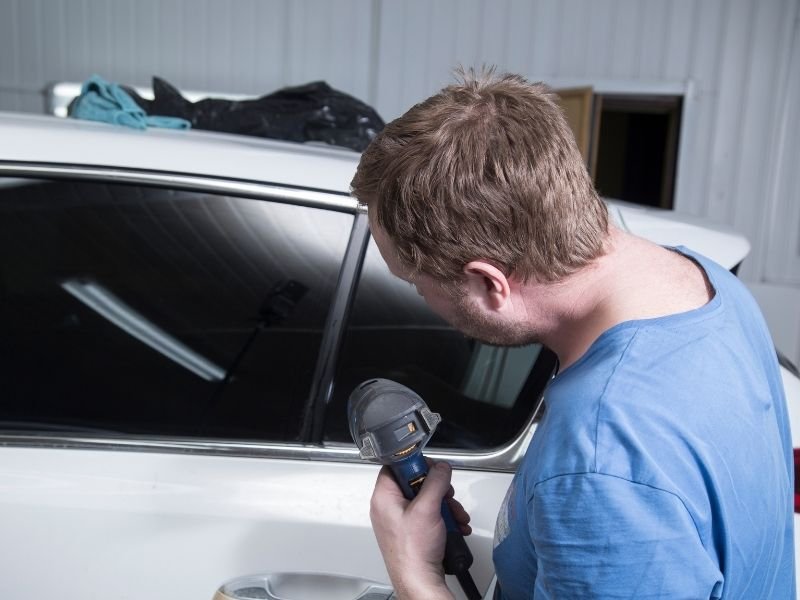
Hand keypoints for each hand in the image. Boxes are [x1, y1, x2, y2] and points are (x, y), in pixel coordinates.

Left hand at [370, 460, 470, 599]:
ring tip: (455, 515)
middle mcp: (389, 507)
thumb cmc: (413, 552)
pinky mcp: (412, 531)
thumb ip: (435, 482)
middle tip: (446, 495)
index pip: (395, 465)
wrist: (419, 581)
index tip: (430, 468)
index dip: (415, 464)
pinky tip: (454, 525)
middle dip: (438, 489)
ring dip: (445, 505)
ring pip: (426, 499)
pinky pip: (429, 515)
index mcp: (384, 497)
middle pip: (415, 482)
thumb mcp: (427, 509)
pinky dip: (444, 518)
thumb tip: (441, 468)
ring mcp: (400, 520)